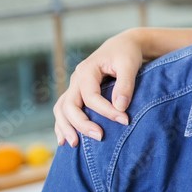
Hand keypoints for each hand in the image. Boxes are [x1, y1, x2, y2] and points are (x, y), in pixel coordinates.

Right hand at [53, 30, 143, 145]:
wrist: (122, 45)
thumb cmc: (127, 54)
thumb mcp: (129, 65)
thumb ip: (125, 85)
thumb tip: (120, 107)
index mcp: (87, 70)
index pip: (91, 96)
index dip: (106, 111)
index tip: (125, 120)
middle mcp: (76, 79)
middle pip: (69, 105)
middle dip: (81, 123)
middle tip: (99, 137)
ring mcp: (74, 86)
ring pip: (61, 109)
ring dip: (66, 127)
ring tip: (74, 145)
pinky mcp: (77, 93)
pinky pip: (63, 111)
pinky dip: (62, 125)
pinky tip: (64, 140)